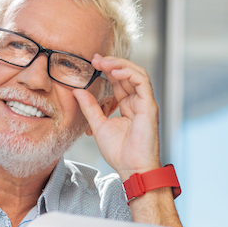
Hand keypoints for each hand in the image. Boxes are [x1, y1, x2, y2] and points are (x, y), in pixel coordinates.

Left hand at [74, 55, 161, 178]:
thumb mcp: (98, 125)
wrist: (132, 168)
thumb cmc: (119, 152)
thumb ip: (90, 107)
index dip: (107, 70)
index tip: (91, 63)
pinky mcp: (150, 105)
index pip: (119, 81)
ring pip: (137, 73)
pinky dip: (129, 73)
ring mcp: (145, 103)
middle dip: (111, 63)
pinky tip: (114, 71)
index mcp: (127, 106)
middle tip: (95, 59)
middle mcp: (138, 102)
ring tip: (103, 62)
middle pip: (127, 74)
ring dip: (120, 65)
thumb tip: (77, 91)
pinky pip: (142, 82)